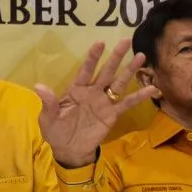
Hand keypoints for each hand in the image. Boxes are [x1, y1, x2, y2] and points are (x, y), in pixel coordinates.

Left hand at [34, 40, 159, 167]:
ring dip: (130, 70)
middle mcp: (92, 92)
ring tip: (141, 56)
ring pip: (119, 83)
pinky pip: (127, 104)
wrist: (69, 150)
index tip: (100, 43)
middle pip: (106, 71)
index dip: (93, 57)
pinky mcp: (112, 114)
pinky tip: (153, 88)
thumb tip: (38, 86)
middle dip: (116, 56)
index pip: (86, 69)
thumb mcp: (48, 118)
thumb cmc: (56, 131)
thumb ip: (48, 102)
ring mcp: (104, 102)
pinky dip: (140, 96)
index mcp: (76, 89)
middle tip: (126, 41)